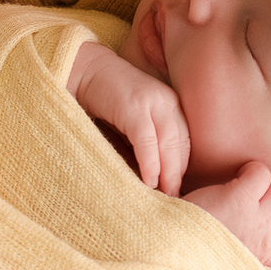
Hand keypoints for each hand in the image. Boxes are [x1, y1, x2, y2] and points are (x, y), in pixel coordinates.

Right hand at [69, 43, 189, 195]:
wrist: (86, 70)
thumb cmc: (107, 99)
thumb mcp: (136, 117)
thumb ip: (148, 138)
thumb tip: (153, 173)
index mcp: (171, 105)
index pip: (185, 142)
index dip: (182, 167)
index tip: (177, 189)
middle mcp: (167, 102)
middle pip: (181, 145)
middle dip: (178, 174)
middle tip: (176, 199)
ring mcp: (152, 103)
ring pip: (169, 143)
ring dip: (168, 172)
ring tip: (166, 195)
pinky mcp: (134, 107)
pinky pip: (147, 140)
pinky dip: (150, 162)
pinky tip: (149, 180)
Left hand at [182, 161, 270, 268]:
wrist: (167, 252)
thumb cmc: (187, 253)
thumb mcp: (223, 260)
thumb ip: (241, 251)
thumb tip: (248, 240)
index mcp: (259, 260)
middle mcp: (263, 241)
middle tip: (269, 199)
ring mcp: (255, 219)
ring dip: (268, 186)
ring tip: (247, 186)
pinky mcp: (239, 198)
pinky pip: (261, 174)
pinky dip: (252, 170)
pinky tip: (239, 173)